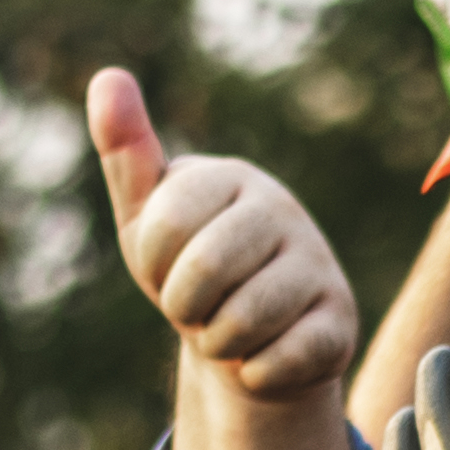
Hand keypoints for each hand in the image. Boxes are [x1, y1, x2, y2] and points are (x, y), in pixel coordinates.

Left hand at [91, 67, 354, 400]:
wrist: (249, 339)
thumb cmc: (190, 268)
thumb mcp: (148, 216)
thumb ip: (127, 152)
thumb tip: (109, 77)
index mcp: (234, 178)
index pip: (166, 224)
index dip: (155, 265)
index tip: (170, 267)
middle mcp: (284, 211)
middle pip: (206, 271)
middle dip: (185, 306)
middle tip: (198, 305)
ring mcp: (319, 265)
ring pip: (243, 321)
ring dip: (218, 343)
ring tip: (230, 329)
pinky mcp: (340, 321)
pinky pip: (276, 361)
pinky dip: (254, 372)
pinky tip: (265, 355)